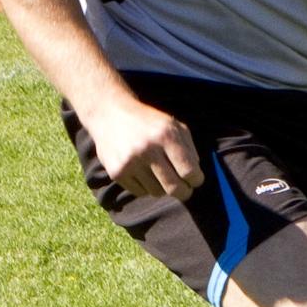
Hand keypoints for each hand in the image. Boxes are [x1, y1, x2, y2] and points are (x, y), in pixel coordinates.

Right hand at [83, 94, 204, 200]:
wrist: (110, 113)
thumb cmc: (148, 122)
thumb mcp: (173, 125)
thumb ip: (189, 149)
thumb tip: (196, 178)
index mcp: (166, 135)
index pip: (189, 171)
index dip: (196, 180)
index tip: (195, 181)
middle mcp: (148, 149)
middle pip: (174, 187)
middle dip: (184, 192)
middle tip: (185, 191)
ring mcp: (130, 162)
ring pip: (157, 192)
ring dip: (162, 187)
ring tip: (157, 172)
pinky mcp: (117, 172)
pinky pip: (140, 193)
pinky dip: (145, 186)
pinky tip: (140, 171)